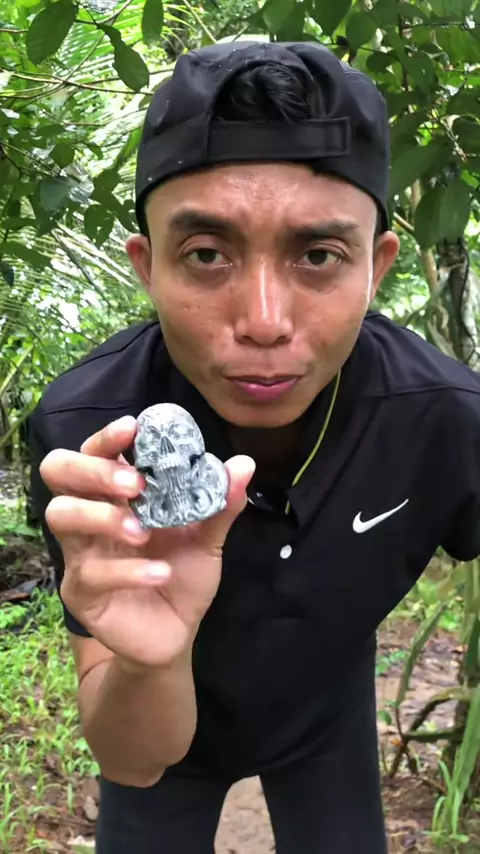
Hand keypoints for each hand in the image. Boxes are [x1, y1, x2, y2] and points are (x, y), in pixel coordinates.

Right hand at [40, 416, 254, 667]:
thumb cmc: (182, 574)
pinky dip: (128, 571)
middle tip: (135, 484)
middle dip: (93, 469)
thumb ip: (221, 503)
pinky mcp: (80, 592)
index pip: (94, 451)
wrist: (177, 632)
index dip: (107, 437)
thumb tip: (244, 465)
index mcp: (117, 494)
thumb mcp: (208, 538)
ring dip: (103, 516)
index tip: (132, 428)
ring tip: (143, 532)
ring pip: (61, 515)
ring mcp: (80, 552)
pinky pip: (90, 573)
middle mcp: (90, 515)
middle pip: (58, 471)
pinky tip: (160, 574)